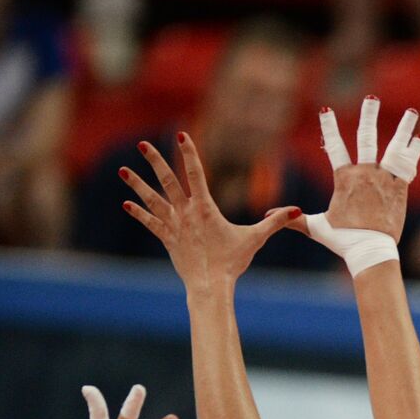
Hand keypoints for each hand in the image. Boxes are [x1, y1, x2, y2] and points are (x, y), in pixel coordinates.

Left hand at [120, 134, 299, 288]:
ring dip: (137, 184)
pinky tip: (126, 204)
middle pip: (167, 180)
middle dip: (154, 160)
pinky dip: (139, 213)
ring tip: (123, 170)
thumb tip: (296, 210)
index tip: (181, 134)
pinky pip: (150, 222)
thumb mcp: (255, 238)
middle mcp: (186, 212)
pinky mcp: (167, 238)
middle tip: (141, 144)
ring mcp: (174, 225)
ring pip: (152, 199)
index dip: (189, 152)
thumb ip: (275, 222)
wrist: (210, 284)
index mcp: (205, 208)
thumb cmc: (233, 261)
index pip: (196, 173)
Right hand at [280, 97, 419, 243]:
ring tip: (411, 112)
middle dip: (368, 115)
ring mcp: (385, 181)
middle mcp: (365, 174)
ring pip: (394, 148)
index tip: (326, 109)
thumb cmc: (342, 240)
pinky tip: (417, 138)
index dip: (329, 126)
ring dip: (403, 129)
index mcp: (344, 178)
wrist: (371, 251)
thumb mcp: (316, 227)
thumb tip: (269, 215)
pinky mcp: (400, 190)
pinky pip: (407, 167)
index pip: (334, 146)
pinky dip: (413, 152)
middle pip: (367, 138)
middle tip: (371, 98)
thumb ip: (295, 218)